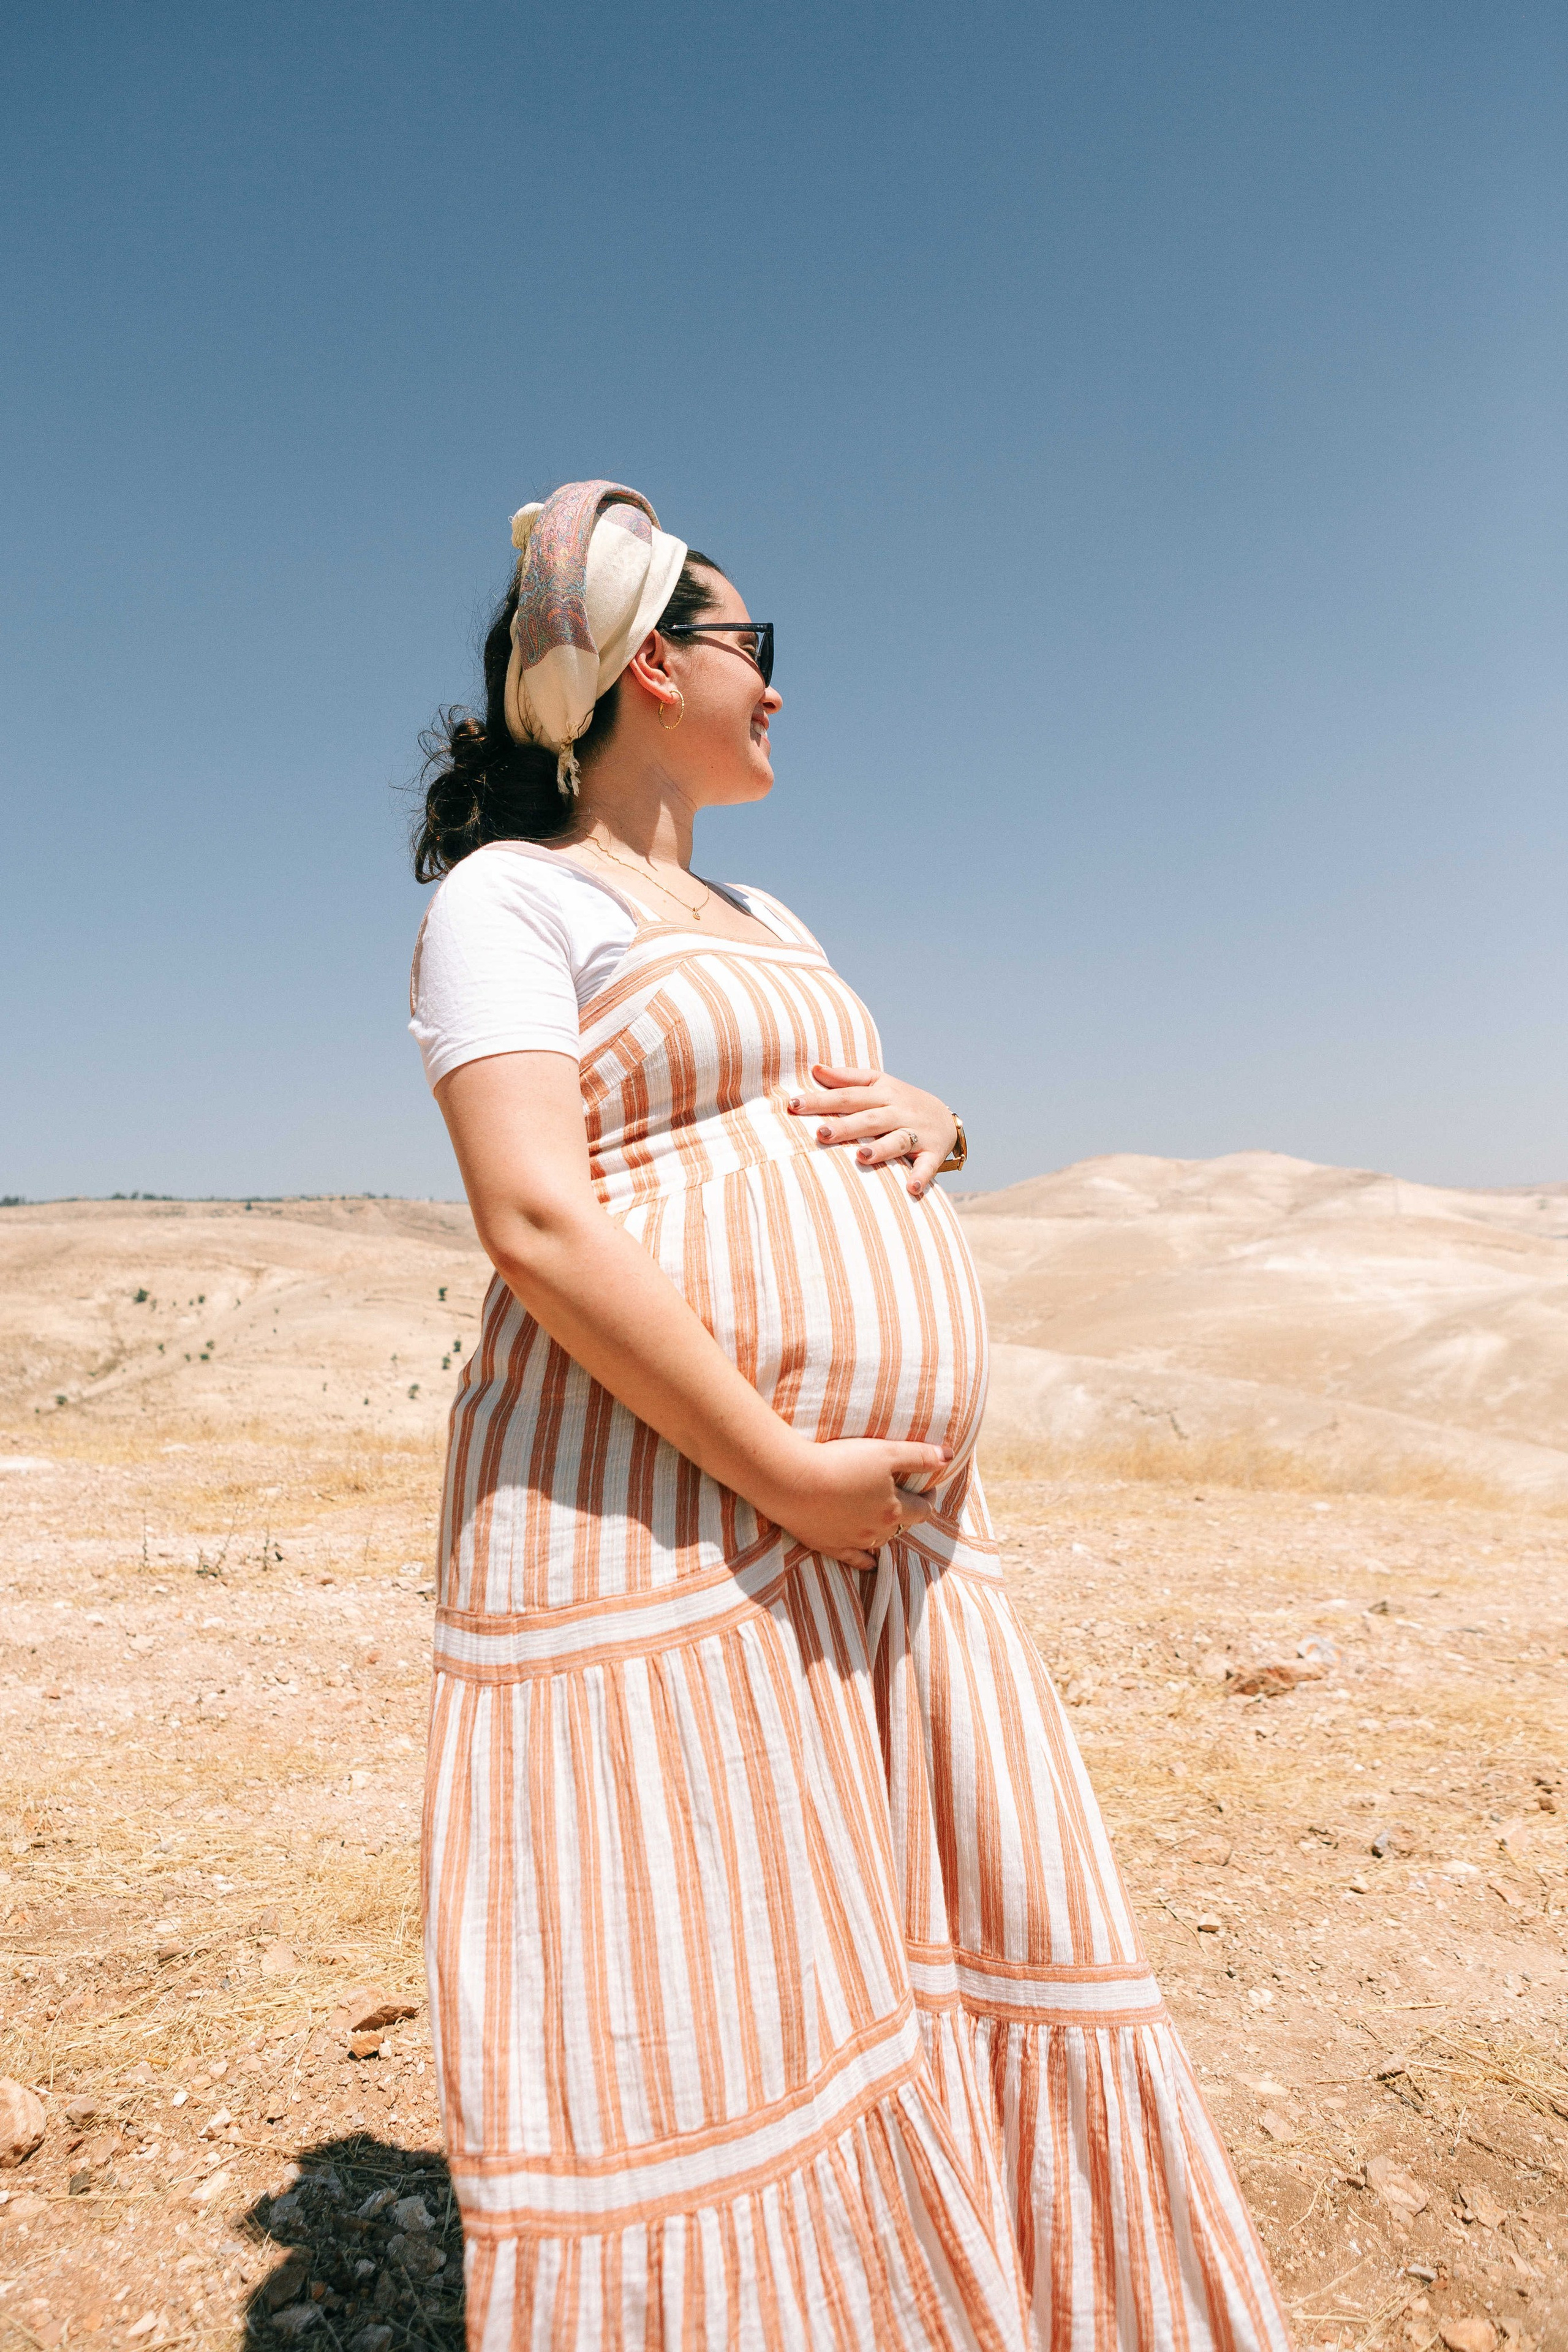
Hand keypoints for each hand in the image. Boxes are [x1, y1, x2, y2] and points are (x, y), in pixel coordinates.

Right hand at [762, 1435, 950, 1568]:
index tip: (927, 1488)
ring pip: (879, 1542)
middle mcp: (876, 1531)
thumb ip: (919, 1456)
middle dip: (906, 1514)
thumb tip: (950, 1456)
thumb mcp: (885, 1452)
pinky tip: (872, 1563)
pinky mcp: (829, 1546)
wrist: (792, 1482)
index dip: (928, 1498)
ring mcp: (852, 1542)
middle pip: (902, 1527)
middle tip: (902, 1499)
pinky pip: (854, 1560)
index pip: (923, 1510)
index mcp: (893, 1509)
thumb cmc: (840, 1462)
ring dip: (886, 1532)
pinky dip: (866, 1561)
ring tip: (884, 1520)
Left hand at [786, 1064, 958, 1198]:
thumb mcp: (878, 1083)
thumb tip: (815, 1069)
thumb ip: (846, 1078)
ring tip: (861, 1156)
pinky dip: (920, 1176)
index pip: (847, 1095)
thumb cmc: (899, 1101)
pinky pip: (927, 1166)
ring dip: (881, 1149)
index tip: (794, 1104)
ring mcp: (916, 1133)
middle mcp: (898, 1111)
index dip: (821, 1100)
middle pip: (870, 1118)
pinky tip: (910, 1188)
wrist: (945, 1118)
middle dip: (846, 1126)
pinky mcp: (932, 1153)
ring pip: (897, 1140)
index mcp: (882, 1093)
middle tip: (821, 1133)